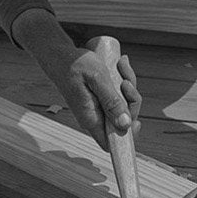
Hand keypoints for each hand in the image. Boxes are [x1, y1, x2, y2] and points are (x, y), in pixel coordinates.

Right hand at [10, 9, 141, 149]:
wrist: (59, 54)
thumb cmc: (74, 64)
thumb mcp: (96, 79)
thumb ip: (111, 101)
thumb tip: (125, 124)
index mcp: (91, 119)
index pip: (111, 144)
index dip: (127, 138)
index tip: (137, 122)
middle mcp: (96, 117)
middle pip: (124, 122)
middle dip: (132, 101)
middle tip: (126, 81)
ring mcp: (99, 108)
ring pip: (124, 106)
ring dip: (129, 86)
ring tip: (120, 65)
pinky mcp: (102, 99)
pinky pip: (119, 96)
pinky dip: (123, 81)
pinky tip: (119, 66)